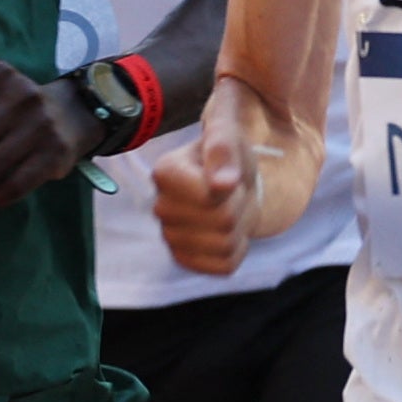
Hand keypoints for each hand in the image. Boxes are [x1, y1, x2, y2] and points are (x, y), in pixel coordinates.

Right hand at [148, 92, 257, 276]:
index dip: (231, 186)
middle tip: (232, 191)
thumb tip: (222, 183)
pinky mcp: (185, 259)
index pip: (210, 198)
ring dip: (240, 227)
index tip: (227, 173)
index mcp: (165, 174)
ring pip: (225, 246)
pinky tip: (228, 231)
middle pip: (223, 222)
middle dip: (239, 205)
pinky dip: (237, 249)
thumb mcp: (229, 135)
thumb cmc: (227, 155)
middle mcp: (161, 208)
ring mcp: (170, 237)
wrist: (231, 182)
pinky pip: (225, 266)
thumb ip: (223, 150)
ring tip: (231, 208)